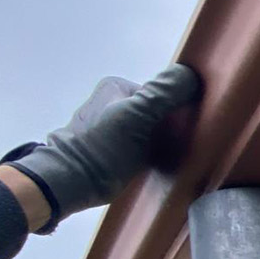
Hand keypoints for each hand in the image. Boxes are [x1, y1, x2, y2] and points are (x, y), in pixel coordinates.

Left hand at [7, 63, 200, 223]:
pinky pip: (138, 152)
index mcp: (116, 87)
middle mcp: (110, 103)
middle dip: (166, 130)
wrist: (69, 183)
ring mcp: (107, 128)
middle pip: (154, 114)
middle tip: (171, 148)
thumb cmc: (103, 146)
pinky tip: (149, 169)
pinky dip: (147, 159)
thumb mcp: (138, 114)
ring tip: (160, 161)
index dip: (174, 112)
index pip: (160, 95)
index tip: (177, 131)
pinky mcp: (107, 152)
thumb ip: (164, 93)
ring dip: (159, 147)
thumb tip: (190, 75)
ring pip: (148, 134)